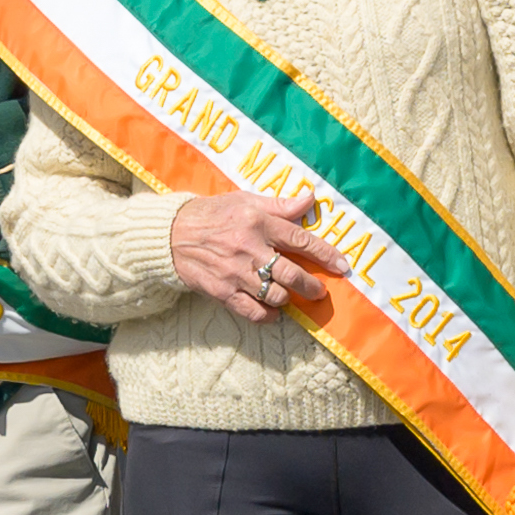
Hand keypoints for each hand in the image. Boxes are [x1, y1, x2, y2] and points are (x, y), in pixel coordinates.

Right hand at [170, 191, 349, 323]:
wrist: (172, 234)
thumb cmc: (213, 214)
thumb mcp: (246, 201)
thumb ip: (280, 204)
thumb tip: (310, 199)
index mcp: (258, 223)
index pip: (300, 240)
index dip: (325, 254)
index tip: (341, 266)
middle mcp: (249, 249)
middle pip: (292, 274)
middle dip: (312, 286)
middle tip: (318, 290)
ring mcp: (236, 273)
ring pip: (275, 296)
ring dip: (288, 299)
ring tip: (290, 296)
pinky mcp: (223, 292)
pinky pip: (253, 312)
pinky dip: (268, 316)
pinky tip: (272, 312)